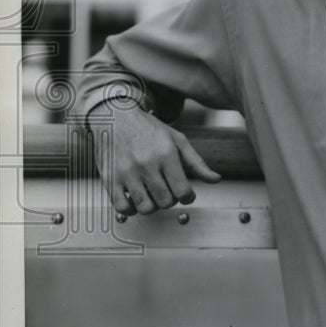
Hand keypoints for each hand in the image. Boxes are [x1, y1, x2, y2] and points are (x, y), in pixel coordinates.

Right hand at [90, 103, 221, 215]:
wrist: (115, 116)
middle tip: (168, 191)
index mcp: (166, 154)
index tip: (185, 194)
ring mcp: (126, 172)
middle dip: (171, 200)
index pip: (183, 191)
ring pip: (145, 208)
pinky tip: (135, 199)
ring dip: (153, 206)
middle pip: (166, 202)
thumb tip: (216, 180)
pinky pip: (122, 207)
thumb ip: (196, 162)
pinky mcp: (109, 178)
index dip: (188, 197)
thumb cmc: (148, 129)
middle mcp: (146, 164)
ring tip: (152, 195)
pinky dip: (131, 210)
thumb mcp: (177, 140)